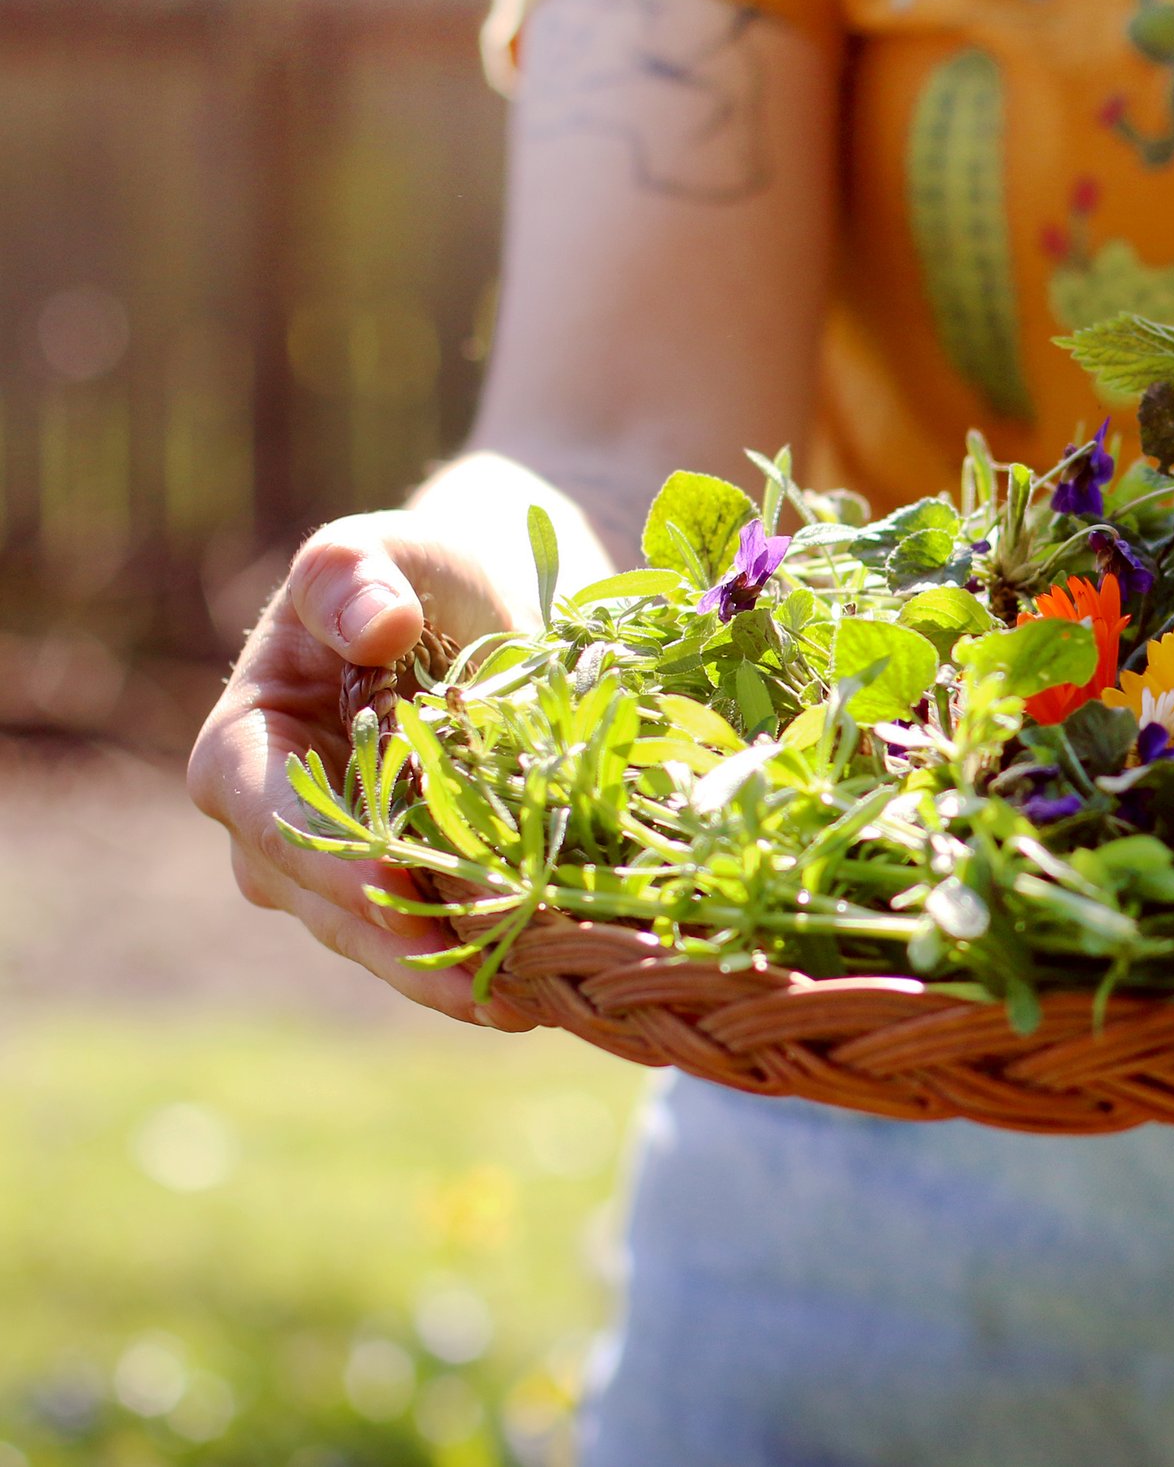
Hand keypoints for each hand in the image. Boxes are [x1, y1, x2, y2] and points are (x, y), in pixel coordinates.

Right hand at [188, 512, 536, 1028]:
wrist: (482, 616)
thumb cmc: (421, 577)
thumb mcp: (389, 550)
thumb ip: (355, 573)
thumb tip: (374, 627)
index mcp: (244, 750)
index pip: (270, 821)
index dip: (329, 861)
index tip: (392, 888)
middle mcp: (277, 830)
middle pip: (329, 906)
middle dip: (401, 946)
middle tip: (482, 985)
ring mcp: (343, 872)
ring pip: (384, 943)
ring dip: (449, 975)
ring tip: (520, 1004)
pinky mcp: (414, 892)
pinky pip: (439, 943)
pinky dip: (488, 965)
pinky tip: (548, 992)